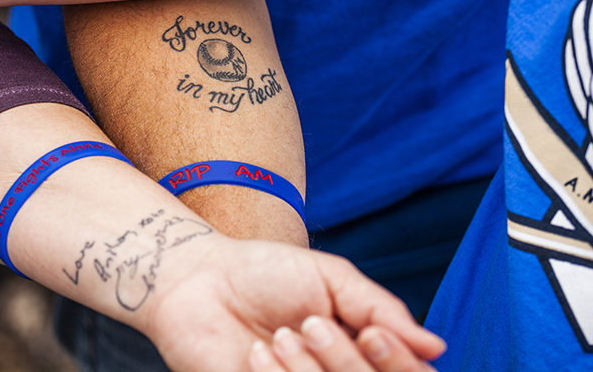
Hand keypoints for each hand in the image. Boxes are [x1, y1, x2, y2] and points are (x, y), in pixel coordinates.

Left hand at [143, 238, 444, 371]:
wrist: (199, 279)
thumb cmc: (264, 272)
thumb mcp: (329, 277)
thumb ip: (379, 308)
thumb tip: (434, 346)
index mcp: (358, 352)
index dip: (396, 366)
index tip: (371, 335)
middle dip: (342, 363)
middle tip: (309, 324)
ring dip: (306, 371)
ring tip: (278, 335)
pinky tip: (254, 353)